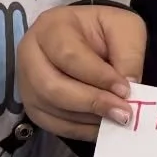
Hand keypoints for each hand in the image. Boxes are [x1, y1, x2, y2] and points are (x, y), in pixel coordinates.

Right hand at [17, 4, 146, 139]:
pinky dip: (82, 130)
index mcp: (51, 27)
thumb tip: (128, 86)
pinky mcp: (33, 107)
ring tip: (116, 118)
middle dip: (91, 102)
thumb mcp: (125, 28)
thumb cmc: (104, 32)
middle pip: (52, 86)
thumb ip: (129, 54)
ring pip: (53, 109)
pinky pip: (54, 125)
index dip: (98, 76)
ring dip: (89, 118)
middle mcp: (30, 54)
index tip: (126, 90)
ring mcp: (27, 83)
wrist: (88, 42)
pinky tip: (103, 125)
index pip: (69, 55)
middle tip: (123, 112)